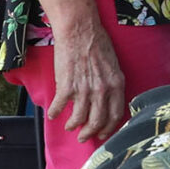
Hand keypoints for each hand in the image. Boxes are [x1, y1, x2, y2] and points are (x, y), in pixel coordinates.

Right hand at [51, 16, 128, 139]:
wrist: (80, 31)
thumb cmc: (97, 44)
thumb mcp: (113, 66)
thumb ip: (111, 83)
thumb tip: (107, 100)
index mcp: (117, 84)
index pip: (116, 114)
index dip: (108, 128)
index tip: (102, 134)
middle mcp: (102, 89)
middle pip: (98, 121)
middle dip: (89, 133)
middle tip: (83, 137)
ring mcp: (84, 89)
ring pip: (79, 118)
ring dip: (73, 125)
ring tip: (69, 127)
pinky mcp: (66, 86)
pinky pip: (59, 107)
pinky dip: (55, 113)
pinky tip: (52, 114)